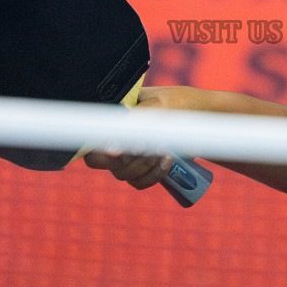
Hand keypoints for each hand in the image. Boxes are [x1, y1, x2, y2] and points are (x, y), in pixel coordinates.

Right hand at [81, 85, 205, 190]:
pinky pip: (137, 183)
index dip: (95, 146)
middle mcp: (113, 136)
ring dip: (144, 165)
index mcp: (110, 117)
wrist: (200, 115)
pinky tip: (167, 162)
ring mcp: (127, 155)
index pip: (86, 137)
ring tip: (165, 149)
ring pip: (121, 174)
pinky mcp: (143, 169)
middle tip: (149, 146)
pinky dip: (152, 176)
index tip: (116, 150)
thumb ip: (134, 121)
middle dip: (125, 158)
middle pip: (98, 160)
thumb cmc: (176, 103)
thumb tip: (111, 148)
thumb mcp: (157, 104)